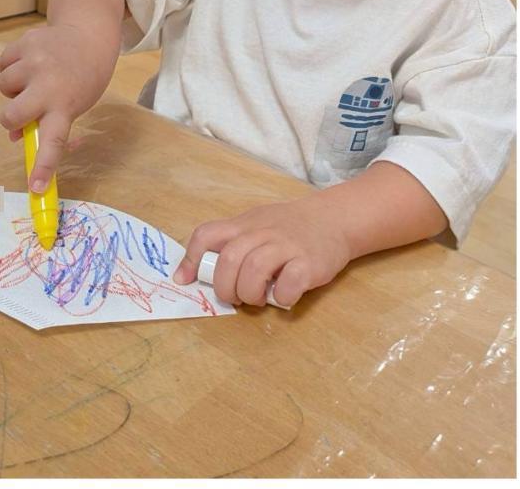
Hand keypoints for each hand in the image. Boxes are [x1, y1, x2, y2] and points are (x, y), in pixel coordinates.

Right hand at [0, 23, 117, 191]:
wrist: (88, 34)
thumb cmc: (81, 78)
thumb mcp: (72, 104)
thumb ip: (45, 121)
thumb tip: (13, 135)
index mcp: (66, 106)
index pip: (53, 142)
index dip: (42, 166)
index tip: (34, 187)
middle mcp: (49, 85)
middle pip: (10, 116)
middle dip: (11, 117)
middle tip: (24, 110)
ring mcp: (35, 62)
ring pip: (4, 86)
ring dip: (14, 87)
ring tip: (33, 78)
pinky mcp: (24, 43)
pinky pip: (3, 63)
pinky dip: (11, 65)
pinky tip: (29, 61)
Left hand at [171, 196, 352, 307]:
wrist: (334, 219)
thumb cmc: (288, 227)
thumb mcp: (255, 224)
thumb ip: (230, 243)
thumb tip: (192, 272)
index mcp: (244, 224)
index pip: (207, 234)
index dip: (191, 259)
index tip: (185, 280)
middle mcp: (263, 232)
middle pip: (229, 258)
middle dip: (224, 286)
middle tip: (233, 297)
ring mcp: (287, 246)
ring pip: (254, 268)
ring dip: (248, 292)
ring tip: (254, 300)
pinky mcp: (310, 263)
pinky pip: (289, 282)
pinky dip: (280, 296)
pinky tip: (281, 297)